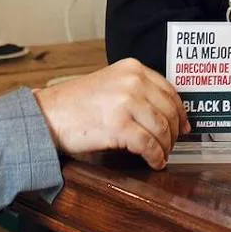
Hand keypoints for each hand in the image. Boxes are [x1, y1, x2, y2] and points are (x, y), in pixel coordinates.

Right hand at [33, 58, 189, 168]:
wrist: (47, 114)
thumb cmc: (75, 104)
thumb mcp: (110, 83)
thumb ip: (136, 90)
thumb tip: (165, 113)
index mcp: (132, 68)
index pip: (169, 91)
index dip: (180, 112)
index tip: (183, 126)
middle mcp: (132, 81)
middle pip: (169, 111)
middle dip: (174, 133)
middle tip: (171, 146)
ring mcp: (126, 102)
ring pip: (162, 129)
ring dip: (165, 147)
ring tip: (161, 156)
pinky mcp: (119, 126)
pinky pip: (149, 145)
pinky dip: (155, 157)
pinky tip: (154, 162)